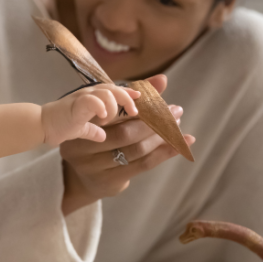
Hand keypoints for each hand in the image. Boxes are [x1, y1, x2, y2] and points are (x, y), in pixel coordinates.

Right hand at [42, 83, 140, 146]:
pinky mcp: (75, 106)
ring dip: (117, 104)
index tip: (142, 99)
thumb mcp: (82, 127)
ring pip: (107, 92)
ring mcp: (83, 99)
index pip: (115, 90)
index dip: (129, 93)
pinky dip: (101, 107)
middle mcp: (90, 94)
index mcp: (93, 97)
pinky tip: (105, 118)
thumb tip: (102, 136)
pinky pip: (91, 101)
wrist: (41, 125)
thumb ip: (94, 129)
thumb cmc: (61, 125)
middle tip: (138, 112)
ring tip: (118, 117)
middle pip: (115, 88)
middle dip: (129, 98)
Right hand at [60, 75, 195, 214]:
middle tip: (176, 112)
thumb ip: (133, 97)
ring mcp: (95, 168)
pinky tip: (181, 145)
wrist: (82, 177)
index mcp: (81, 125)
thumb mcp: (109, 116)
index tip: (161, 101)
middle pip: (125, 133)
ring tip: (178, 126)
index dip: (140, 107)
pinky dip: (164, 154)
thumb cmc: (99, 138)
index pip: (113, 114)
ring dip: (161, 138)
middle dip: (154, 122)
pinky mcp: (110, 181)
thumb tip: (162, 80)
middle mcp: (83, 148)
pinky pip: (143, 165)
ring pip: (136, 150)